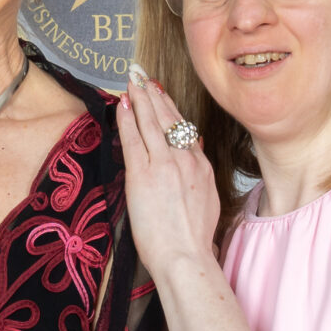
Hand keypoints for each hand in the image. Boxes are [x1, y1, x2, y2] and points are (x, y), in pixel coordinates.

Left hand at [118, 69, 222, 281]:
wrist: (186, 257)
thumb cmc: (192, 239)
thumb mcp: (208, 201)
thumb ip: (200, 174)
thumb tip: (195, 150)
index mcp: (201, 167)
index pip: (184, 130)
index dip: (171, 109)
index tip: (161, 94)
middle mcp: (185, 160)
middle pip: (170, 119)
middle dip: (155, 94)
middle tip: (143, 74)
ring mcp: (165, 165)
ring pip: (153, 123)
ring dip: (141, 98)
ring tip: (132, 80)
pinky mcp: (144, 175)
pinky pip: (134, 138)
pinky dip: (128, 119)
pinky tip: (123, 104)